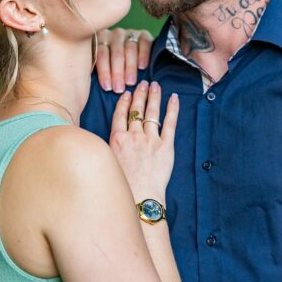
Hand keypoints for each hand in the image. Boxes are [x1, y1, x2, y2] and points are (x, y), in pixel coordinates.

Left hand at [96, 28, 152, 91]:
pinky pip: (144, 42)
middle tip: (119, 89)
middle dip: (117, 73)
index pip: (101, 55)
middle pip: (116, 53)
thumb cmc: (112, 69)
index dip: (104, 72)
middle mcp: (114, 34)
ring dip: (130, 67)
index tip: (107, 88)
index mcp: (100, 40)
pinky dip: (143, 55)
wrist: (134, 60)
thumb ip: (95, 70)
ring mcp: (129, 33)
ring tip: (130, 82)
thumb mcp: (102, 67)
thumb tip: (88, 85)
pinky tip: (142, 67)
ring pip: (130, 49)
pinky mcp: (143, 34)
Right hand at [110, 81, 177, 202]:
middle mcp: (133, 136)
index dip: (125, 101)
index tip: (128, 93)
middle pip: (137, 109)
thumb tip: (111, 138)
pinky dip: (172, 109)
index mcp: (117, 139)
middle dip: (140, 94)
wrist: (140, 197)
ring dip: (154, 97)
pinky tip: (173, 98)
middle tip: (143, 83)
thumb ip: (110, 146)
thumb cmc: (123, 185)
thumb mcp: (108, 162)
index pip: (121, 114)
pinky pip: (170, 123)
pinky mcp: (166, 146)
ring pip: (152, 112)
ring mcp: (150, 139)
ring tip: (155, 86)